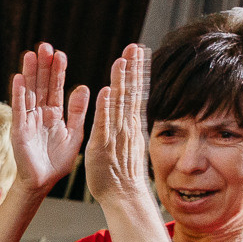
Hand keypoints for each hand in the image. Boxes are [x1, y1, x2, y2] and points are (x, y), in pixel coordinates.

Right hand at [8, 43, 91, 194]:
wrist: (43, 182)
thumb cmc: (58, 161)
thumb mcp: (75, 133)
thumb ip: (78, 111)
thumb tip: (84, 87)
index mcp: (54, 114)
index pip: (55, 87)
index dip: (57, 71)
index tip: (60, 54)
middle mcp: (39, 114)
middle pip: (41, 85)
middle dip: (42, 66)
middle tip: (45, 46)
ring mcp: (28, 120)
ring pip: (29, 92)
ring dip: (29, 74)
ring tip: (30, 55)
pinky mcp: (19, 130)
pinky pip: (19, 109)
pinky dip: (19, 94)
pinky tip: (19, 78)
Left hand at [80, 43, 150, 203]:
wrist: (123, 195)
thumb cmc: (121, 171)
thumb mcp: (127, 141)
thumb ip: (128, 123)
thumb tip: (131, 107)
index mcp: (130, 124)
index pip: (135, 92)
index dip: (137, 71)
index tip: (138, 52)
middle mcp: (126, 126)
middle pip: (131, 92)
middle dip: (133, 68)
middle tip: (135, 46)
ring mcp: (117, 135)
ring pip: (119, 104)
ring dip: (120, 81)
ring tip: (122, 59)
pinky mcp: (104, 146)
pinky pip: (104, 124)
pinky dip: (105, 107)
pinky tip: (106, 91)